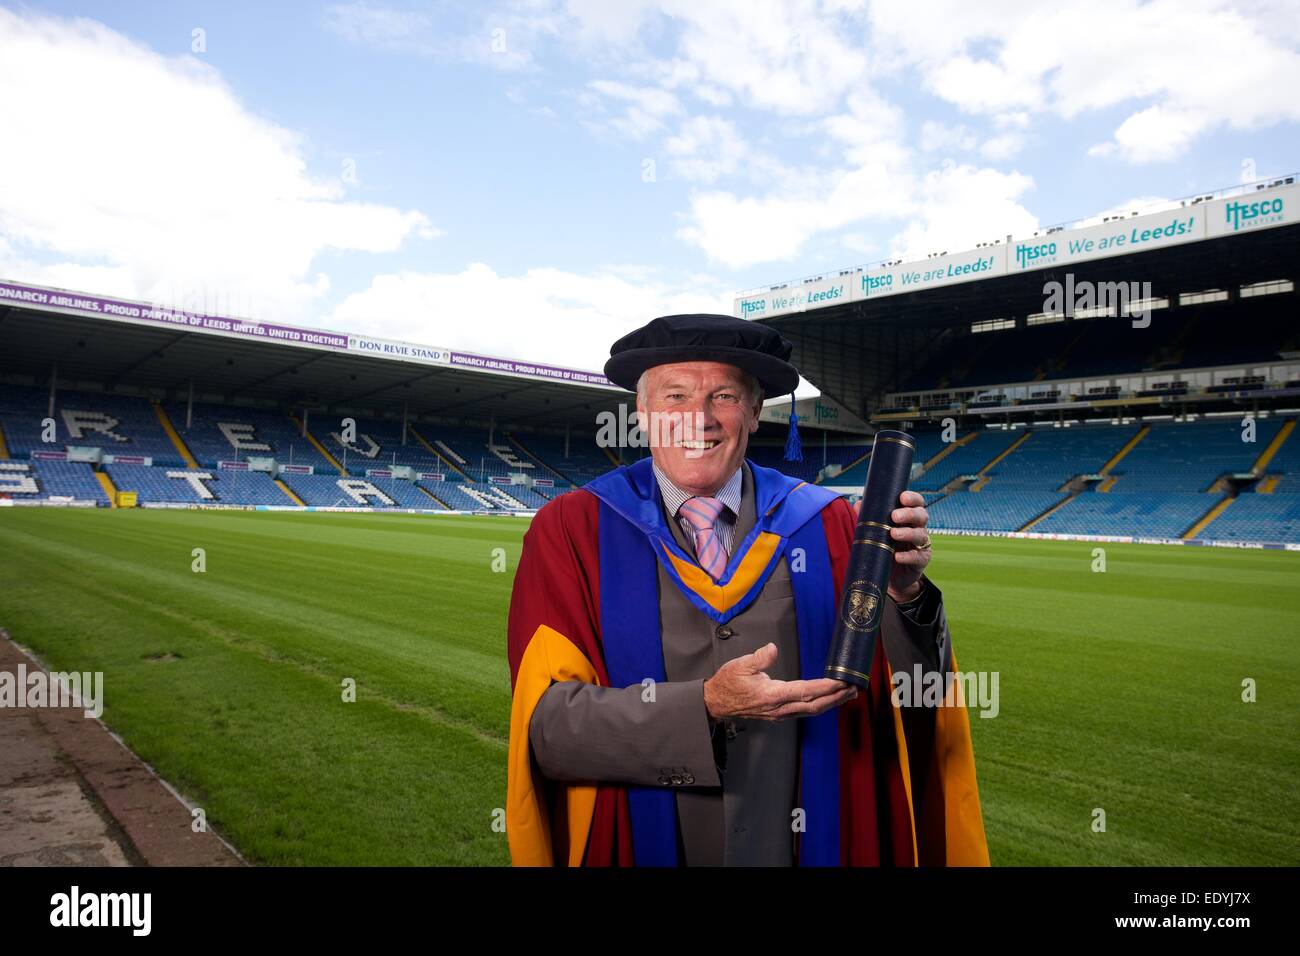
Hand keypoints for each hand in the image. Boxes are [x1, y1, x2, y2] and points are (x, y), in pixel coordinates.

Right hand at [703, 643, 856, 720]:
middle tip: (854, 688)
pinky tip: (828, 700)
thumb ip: (759, 658)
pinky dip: (821, 705)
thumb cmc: (728, 683)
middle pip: (814, 705)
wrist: (717, 703)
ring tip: (848, 694)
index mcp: (771, 695)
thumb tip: (772, 648)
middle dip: (836, 697)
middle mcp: (779, 708)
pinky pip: (805, 711)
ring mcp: (780, 713)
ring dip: (832, 703)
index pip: (804, 692)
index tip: (841, 682)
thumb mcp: (740, 665)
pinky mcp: (779, 713)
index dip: (825, 688)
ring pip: (812, 710)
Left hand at [854, 490, 930, 602]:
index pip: (916, 503)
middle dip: (909, 514)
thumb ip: (869, 519)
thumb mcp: (876, 533)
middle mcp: (918, 528)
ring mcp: (921, 544)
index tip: (902, 497)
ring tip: (893, 534)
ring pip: (920, 535)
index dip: (912, 498)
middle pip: (921, 516)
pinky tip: (898, 556)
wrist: (890, 576)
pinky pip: (917, 557)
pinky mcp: (921, 560)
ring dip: (907, 533)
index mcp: (909, 518)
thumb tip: (858, 504)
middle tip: (894, 516)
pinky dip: (908, 556)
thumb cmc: (884, 548)